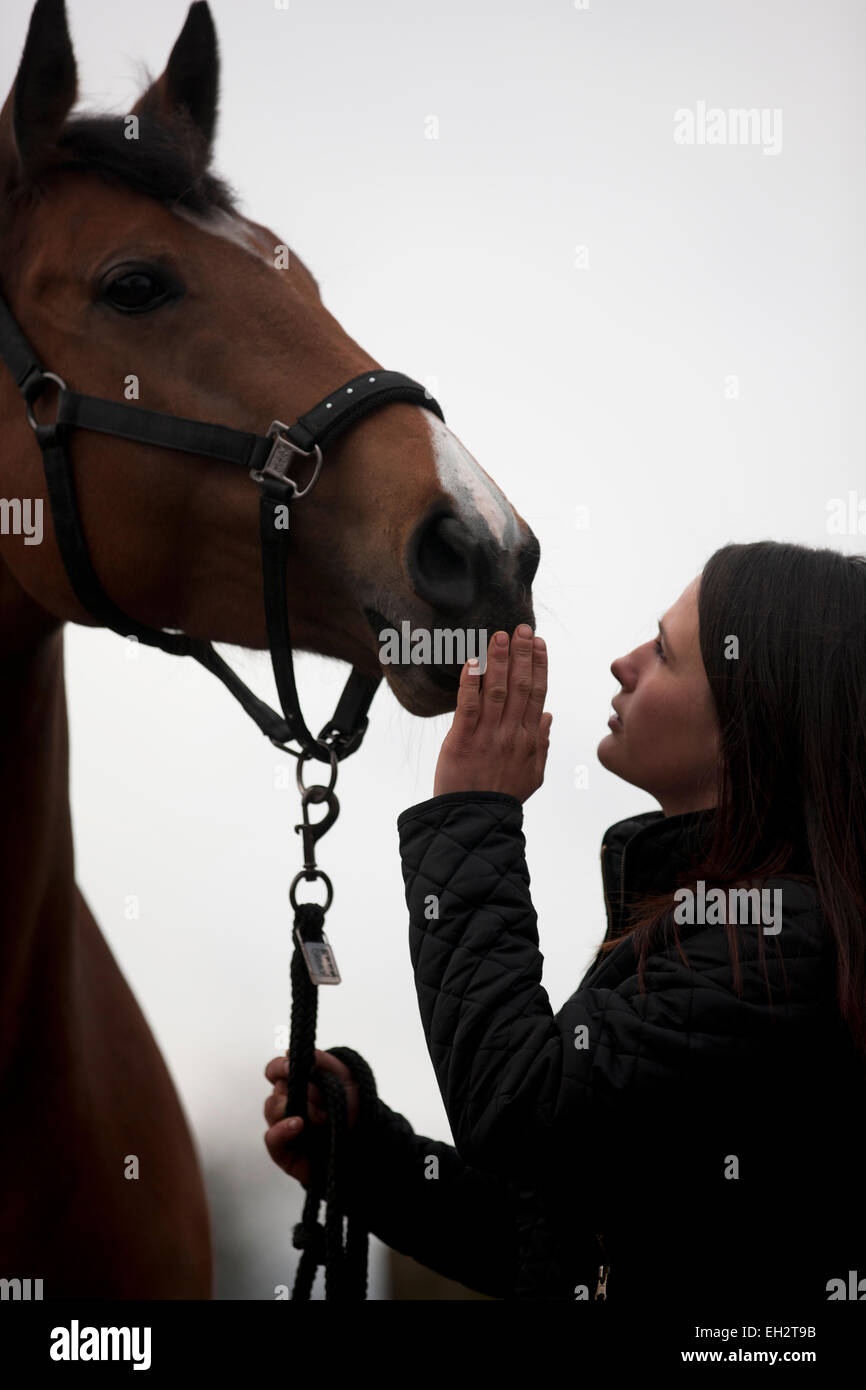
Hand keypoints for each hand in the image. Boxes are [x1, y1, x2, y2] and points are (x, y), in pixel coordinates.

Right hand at [263, 1050, 359, 1188]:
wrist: (367, 1143)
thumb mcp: (345, 1078)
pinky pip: (271, 1138)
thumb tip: (289, 1052)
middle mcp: (288, 1104)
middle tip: (319, 1094)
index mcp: (298, 1085)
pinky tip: (298, 1124)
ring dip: (293, 1107)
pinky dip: (281, 1129)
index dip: (280, 1066)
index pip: (275, 1070)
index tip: (291, 1065)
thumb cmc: (353, 1110)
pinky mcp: (284, 1151)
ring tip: (319, 1115)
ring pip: (271, 1110)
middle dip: (297, 1089)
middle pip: (275, 1090)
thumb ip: (322, 1061)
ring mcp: (284, 1127)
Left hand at [432, 624, 551, 801]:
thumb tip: (548, 716)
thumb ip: (542, 743)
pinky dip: (470, 683)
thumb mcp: (533, 774)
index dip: (538, 665)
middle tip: (522, 628)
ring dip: (498, 661)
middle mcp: (512, 734)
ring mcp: (488, 736)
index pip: (537, 694)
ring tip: (500, 637)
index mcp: (530, 739)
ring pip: (496, 691)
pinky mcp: (462, 741)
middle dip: (522, 655)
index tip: (538, 643)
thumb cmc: (502, 797)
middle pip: (520, 686)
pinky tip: (472, 662)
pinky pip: (467, 706)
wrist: (474, 820)